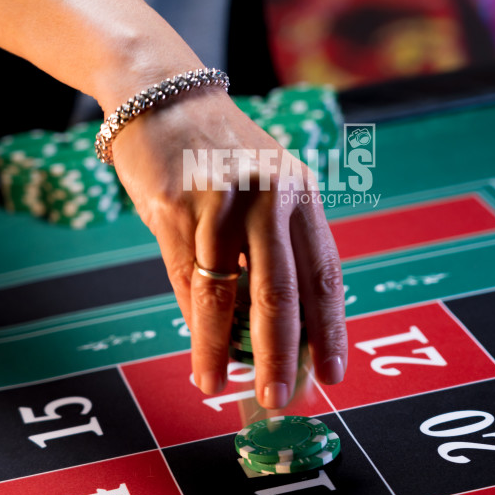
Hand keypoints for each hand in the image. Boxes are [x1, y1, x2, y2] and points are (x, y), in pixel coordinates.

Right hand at [109, 87, 347, 407]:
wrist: (161, 95)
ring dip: (229, 351)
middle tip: (283, 398)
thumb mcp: (261, 186)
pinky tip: (200, 358)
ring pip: (230, 292)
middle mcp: (270, 192)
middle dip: (283, 353)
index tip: (333, 375)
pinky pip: (189, 278)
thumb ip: (273, 246)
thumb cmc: (215, 154)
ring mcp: (222, 198)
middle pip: (282, 288)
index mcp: (301, 190)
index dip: (330, 329)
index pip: (324, 271)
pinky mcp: (176, 204)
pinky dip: (195, 327)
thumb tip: (280, 332)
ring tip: (232, 390)